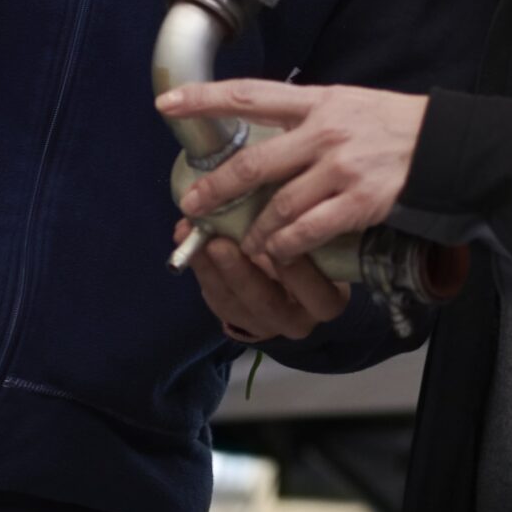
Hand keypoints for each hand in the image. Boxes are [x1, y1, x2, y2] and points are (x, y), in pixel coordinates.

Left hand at [159, 81, 425, 263]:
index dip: (205, 99)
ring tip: (245, 243)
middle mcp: (324, 132)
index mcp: (318, 102)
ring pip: (279, 205)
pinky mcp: (358, 200)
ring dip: (256, 230)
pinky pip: (310, 230)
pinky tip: (280, 253)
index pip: (250, 95)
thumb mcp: (348, 104)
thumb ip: (308, 117)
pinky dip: (288, 246)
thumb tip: (266, 128)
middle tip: (193, 205)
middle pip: (254, 161)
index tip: (167, 104)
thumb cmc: (394, 125)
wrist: (445, 146)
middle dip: (217, 187)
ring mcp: (340, 167)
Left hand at [174, 219, 348, 341]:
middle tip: (220, 242)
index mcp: (327, 299)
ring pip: (234, 303)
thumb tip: (276, 188)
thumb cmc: (313, 247)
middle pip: (267, 302)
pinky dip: (198, 268)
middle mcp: (298, 319)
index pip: (319, 292)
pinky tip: (184, 240)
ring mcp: (264, 324)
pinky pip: (214, 298)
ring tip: (193, 238)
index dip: (297, 271)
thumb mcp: (318, 238)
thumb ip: (303, 223)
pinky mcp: (236, 319)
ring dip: (210, 268)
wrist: (294, 280)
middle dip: (239, 272)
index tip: (275, 238)